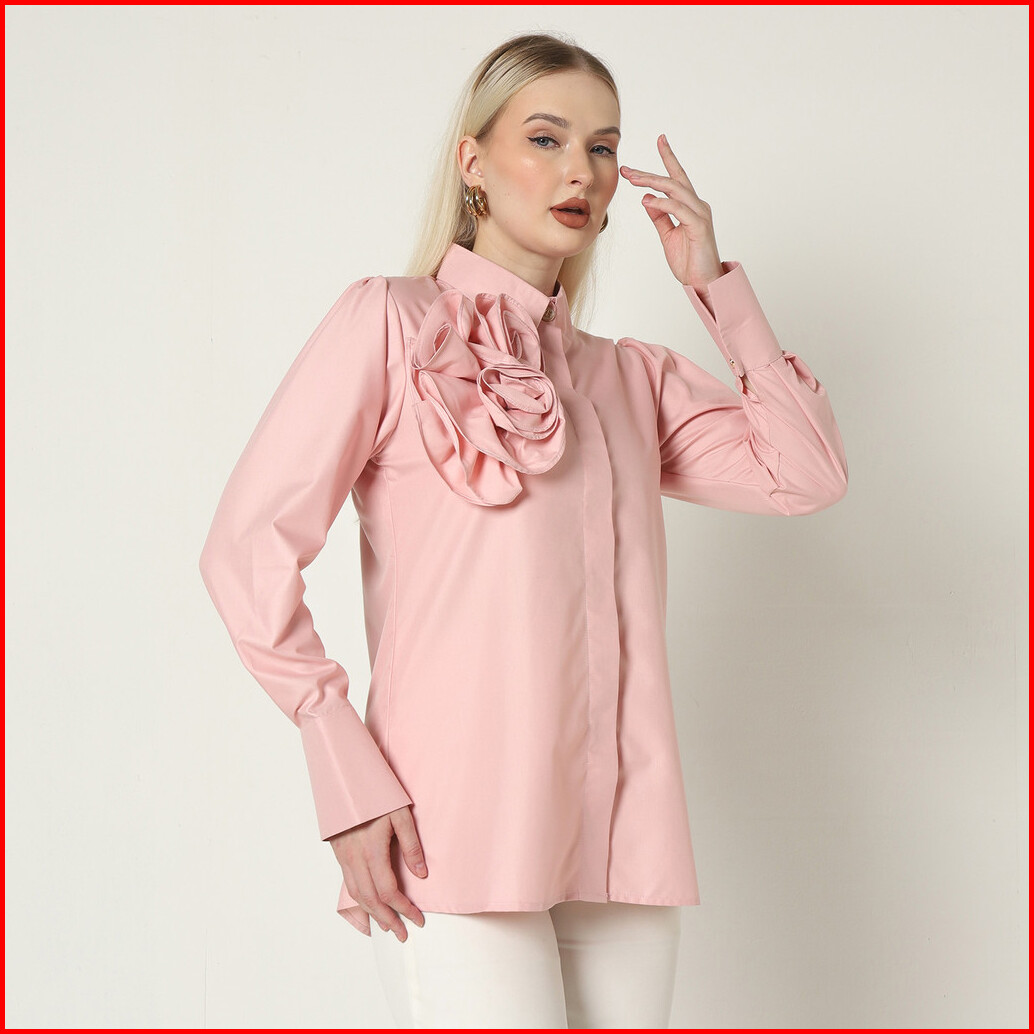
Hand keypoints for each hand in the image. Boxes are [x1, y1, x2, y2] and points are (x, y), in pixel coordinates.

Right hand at [329, 804, 427, 940]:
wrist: (345, 779)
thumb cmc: (376, 794)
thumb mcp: (400, 813)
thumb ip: (411, 845)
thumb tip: (421, 874)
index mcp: (372, 850)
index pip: (389, 891)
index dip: (404, 909)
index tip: (418, 919)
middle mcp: (355, 859)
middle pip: (371, 900)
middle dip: (389, 920)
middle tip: (404, 934)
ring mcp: (344, 858)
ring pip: (356, 896)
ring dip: (372, 915)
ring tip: (387, 927)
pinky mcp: (340, 855)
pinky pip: (346, 886)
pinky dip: (355, 905)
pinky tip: (363, 914)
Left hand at [619, 134, 724, 291]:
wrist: (703, 282)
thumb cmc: (689, 260)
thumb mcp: (668, 235)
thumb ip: (659, 217)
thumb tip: (647, 199)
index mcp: (690, 206)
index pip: (677, 178)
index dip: (669, 157)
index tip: (660, 139)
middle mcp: (697, 206)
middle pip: (672, 180)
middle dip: (649, 172)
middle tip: (627, 169)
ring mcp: (700, 215)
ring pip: (675, 190)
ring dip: (652, 182)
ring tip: (632, 179)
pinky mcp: (699, 227)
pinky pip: (678, 209)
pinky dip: (661, 203)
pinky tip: (647, 201)